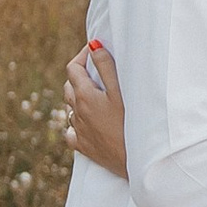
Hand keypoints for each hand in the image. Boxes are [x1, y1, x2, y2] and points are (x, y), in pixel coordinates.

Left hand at [64, 40, 127, 176]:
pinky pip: (72, 132)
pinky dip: (76, 124)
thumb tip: (93, 45)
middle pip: (69, 87)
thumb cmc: (132, 123)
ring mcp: (79, 132)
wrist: (137, 161)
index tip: (94, 50)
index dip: (82, 56)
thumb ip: (106, 66)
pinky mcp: (84, 148)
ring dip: (78, 99)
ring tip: (95, 95)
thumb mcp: (121, 91)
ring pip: (70, 109)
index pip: (73, 69)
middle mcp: (77, 113)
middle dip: (79, 75)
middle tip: (96, 71)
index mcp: (84, 96)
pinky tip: (87, 123)